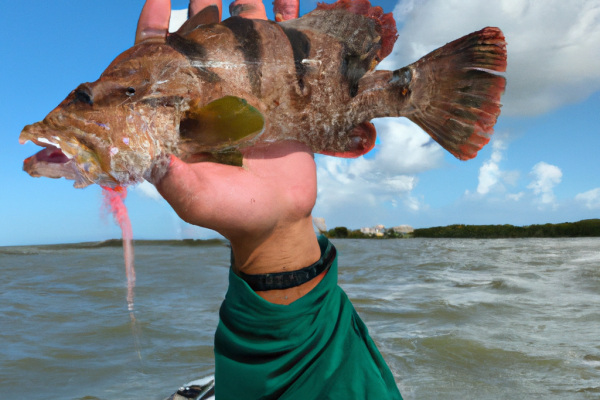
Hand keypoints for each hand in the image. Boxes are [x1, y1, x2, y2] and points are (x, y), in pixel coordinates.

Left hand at [135, 0, 320, 304]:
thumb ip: (174, 179)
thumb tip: (150, 156)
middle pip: (207, 43)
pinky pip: (289, 57)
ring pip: (248, 43)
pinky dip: (294, 29)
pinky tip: (296, 4)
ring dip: (249, 9)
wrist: (279, 221)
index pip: (165, 65)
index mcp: (186, 114)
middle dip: (205, 8)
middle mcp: (215, 98)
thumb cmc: (232, 213)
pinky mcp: (285, 100)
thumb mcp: (195, 199)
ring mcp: (251, 96)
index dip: (157, 31)